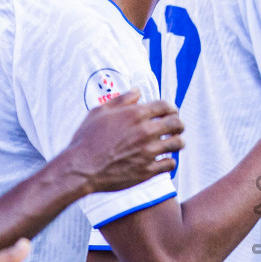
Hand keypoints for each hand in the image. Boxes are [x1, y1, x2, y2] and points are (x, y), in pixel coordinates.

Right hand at [65, 90, 184, 193]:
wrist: (81, 168)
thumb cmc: (87, 139)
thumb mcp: (100, 112)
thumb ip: (122, 100)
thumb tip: (137, 91)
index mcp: (135, 114)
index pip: (166, 106)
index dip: (171, 108)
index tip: (171, 112)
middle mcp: (145, 131)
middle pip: (176, 123)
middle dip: (179, 124)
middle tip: (177, 127)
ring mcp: (148, 151)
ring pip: (177, 143)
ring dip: (178, 142)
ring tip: (174, 143)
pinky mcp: (148, 170)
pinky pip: (170, 164)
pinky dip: (170, 161)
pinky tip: (164, 160)